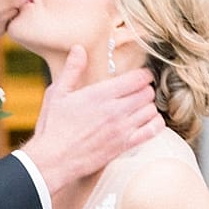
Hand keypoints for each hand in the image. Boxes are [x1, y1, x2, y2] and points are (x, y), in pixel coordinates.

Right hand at [19, 47, 162, 194]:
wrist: (55, 159)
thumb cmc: (53, 126)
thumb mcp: (57, 93)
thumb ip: (72, 70)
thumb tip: (79, 48)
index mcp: (101, 94)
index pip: (137, 78)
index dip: (143, 74)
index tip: (140, 76)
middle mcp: (116, 110)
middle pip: (147, 93)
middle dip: (145, 89)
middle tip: (139, 91)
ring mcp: (122, 129)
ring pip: (152, 110)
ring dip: (148, 106)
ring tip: (141, 106)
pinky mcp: (124, 145)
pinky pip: (152, 131)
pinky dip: (155, 124)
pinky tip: (147, 122)